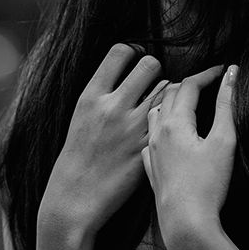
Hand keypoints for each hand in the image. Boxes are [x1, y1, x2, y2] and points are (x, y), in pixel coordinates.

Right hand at [41, 44, 165, 233]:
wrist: (75, 197)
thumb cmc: (76, 159)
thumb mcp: (80, 118)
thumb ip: (101, 96)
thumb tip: (123, 79)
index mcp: (91, 96)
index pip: (121, 52)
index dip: (134, 52)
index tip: (137, 60)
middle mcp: (113, 106)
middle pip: (150, 65)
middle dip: (155, 69)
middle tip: (153, 81)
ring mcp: (132, 126)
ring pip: (166, 89)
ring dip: (168, 91)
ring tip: (164, 100)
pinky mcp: (148, 146)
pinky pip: (171, 118)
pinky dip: (173, 116)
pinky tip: (171, 122)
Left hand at [143, 64, 236, 249]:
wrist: (185, 224)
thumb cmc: (208, 184)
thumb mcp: (224, 141)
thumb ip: (227, 105)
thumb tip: (231, 75)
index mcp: (175, 122)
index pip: (189, 84)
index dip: (207, 74)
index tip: (222, 70)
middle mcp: (157, 132)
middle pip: (168, 94)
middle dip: (188, 84)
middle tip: (207, 83)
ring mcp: (150, 151)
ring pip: (154, 114)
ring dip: (169, 102)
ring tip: (186, 103)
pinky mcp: (150, 169)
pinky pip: (150, 138)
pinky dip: (160, 127)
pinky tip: (168, 134)